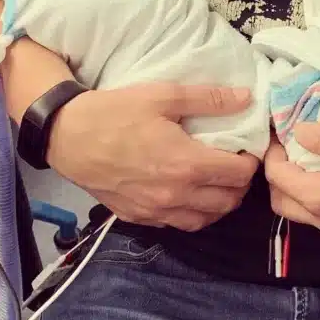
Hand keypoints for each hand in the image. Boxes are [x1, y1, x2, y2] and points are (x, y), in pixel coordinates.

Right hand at [48, 83, 258, 229]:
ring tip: (217, 180)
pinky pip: (178, 225)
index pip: (238, 175)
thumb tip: (246, 99)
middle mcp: (175, 195)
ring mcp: (155, 212)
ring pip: (205, 220)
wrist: (69, 137)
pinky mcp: (138, 218)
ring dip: (220, 203)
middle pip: (227, 202)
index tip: (246, 148)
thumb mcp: (165, 95)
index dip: (250, 162)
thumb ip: (209, 99)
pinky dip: (194, 213)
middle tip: (235, 163)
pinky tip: (190, 193)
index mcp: (186, 165)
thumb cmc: (118, 112)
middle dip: (239, 184)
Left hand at [264, 125, 319, 252]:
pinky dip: (317, 199)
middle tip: (289, 148)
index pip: (277, 177)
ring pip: (302, 214)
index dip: (272, 152)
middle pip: (281, 201)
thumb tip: (298, 131)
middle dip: (277, 174)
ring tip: (311, 162)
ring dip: (297, 188)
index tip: (280, 131)